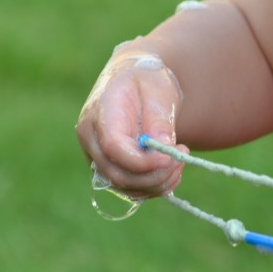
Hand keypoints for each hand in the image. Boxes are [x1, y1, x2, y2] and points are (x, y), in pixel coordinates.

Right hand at [75, 53, 188, 198]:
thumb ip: (158, 118)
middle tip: (180, 159)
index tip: (169, 159)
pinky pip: (132, 190)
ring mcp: (99, 159)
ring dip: (158, 184)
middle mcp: (92, 141)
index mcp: (99, 115)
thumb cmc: (145, 81)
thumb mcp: (157, 88)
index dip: (142, 161)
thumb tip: (163, 149)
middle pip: (118, 174)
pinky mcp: (111, 170)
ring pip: (125, 188)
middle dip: (154, 175)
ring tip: (180, 162)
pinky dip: (155, 187)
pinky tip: (172, 171)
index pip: (113, 148)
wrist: (135, 83)